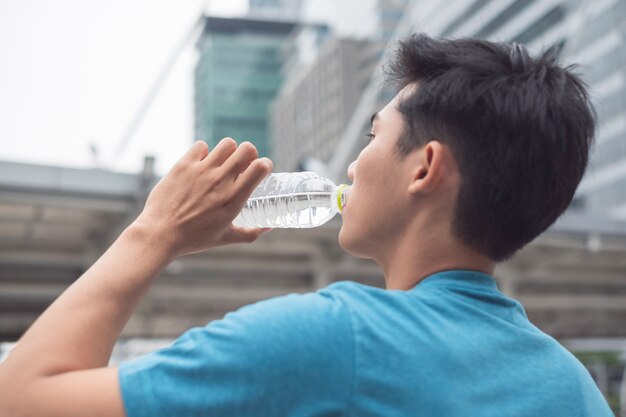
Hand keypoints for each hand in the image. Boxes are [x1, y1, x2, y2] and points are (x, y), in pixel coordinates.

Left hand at [133, 138, 272, 257]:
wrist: (160, 234)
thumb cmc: (193, 239)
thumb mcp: (225, 238)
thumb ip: (250, 233)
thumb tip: (268, 227)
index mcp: (234, 199)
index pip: (260, 167)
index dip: (265, 164)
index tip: (260, 170)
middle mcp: (221, 181)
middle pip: (247, 149)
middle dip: (249, 154)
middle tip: (242, 165)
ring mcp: (202, 171)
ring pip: (227, 144)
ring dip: (229, 151)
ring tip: (222, 162)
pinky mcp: (184, 165)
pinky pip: (201, 145)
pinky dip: (204, 152)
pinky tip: (201, 164)